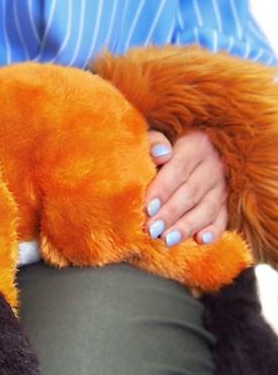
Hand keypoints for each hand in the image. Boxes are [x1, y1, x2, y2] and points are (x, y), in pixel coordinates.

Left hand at [145, 130, 227, 246]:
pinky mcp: (227, 202)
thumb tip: (161, 154)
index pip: (178, 170)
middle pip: (191, 193)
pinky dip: (214, 231)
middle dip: (170, 214)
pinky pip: (223, 219)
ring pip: (207, 209)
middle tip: (152, 230)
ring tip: (167, 240)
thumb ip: (153, 141)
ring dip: (187, 227)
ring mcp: (222, 185)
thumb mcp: (159, 133)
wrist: (197, 142)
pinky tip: (201, 241)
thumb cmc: (167, 141)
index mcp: (195, 145)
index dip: (162, 190)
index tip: (147, 208)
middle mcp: (213, 165)